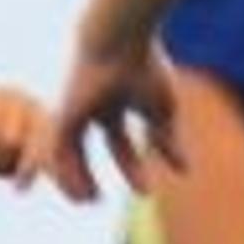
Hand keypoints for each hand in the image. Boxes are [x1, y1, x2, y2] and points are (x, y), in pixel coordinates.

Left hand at [30, 43, 181, 202]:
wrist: (121, 41)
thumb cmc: (145, 69)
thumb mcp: (162, 113)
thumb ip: (168, 142)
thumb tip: (184, 171)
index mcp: (117, 101)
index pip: (120, 141)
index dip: (132, 166)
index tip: (145, 192)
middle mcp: (93, 105)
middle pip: (85, 147)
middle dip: (91, 173)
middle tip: (97, 201)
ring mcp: (76, 108)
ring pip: (68, 150)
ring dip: (74, 177)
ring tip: (86, 201)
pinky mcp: (64, 111)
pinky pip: (58, 149)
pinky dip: (65, 171)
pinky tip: (76, 191)